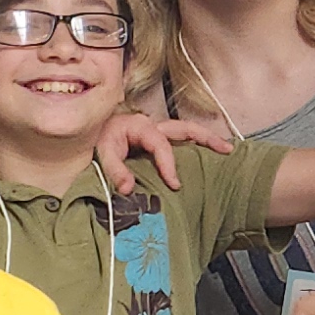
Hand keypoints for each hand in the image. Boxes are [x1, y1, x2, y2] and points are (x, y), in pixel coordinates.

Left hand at [85, 108, 228, 193]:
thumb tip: (128, 188)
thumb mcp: (102, 152)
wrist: (87, 132)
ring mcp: (156, 131)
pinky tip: (207, 158)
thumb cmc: (96, 139)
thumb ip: (115, 170)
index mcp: (140, 126)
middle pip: (185, 128)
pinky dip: (195, 146)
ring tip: (227, 150)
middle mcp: (152, 125)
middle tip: (226, 150)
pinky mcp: (156, 140)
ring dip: (206, 139)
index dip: (168, 165)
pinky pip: (180, 141)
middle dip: (207, 138)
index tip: (175, 184)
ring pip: (186, 132)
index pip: (161, 145)